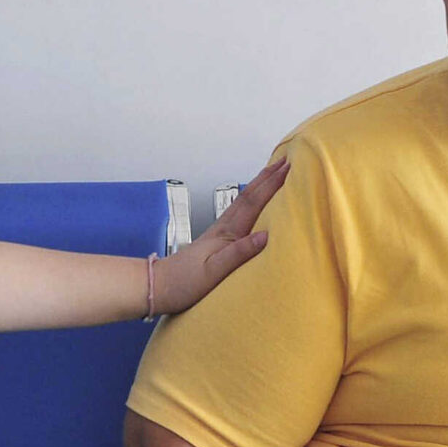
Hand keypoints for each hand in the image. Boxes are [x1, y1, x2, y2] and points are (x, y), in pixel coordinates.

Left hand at [149, 157, 287, 315]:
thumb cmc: (184, 282)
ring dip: (259, 185)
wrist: (159, 286)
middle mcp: (223, 228)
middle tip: (286, 160)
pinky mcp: (216, 240)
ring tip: (273, 173)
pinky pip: (239, 213)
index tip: (288, 168)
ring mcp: (219, 232)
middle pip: (248, 195)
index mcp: (226, 233)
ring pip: (243, 202)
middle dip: (268, 177)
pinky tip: (253, 203)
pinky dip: (250, 201)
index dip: (272, 184)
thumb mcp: (213, 272)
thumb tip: (266, 235)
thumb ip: (238, 253)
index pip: (253, 203)